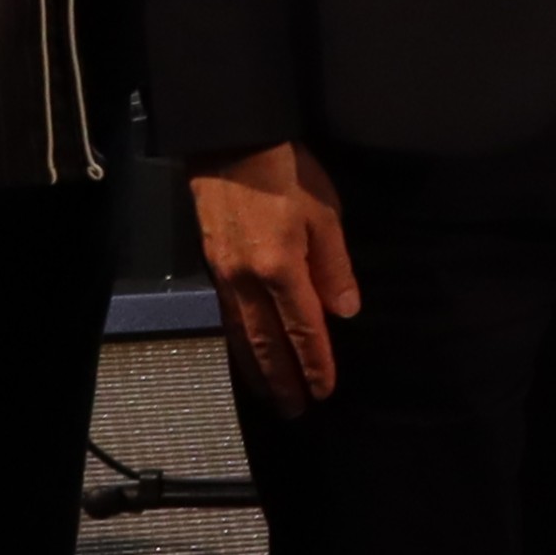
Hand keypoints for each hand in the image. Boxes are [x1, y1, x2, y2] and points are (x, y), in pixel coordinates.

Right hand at [191, 143, 359, 417]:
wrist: (229, 143)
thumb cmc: (286, 171)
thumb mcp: (325, 212)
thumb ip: (334, 265)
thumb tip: (343, 312)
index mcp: (279, 269)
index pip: (302, 329)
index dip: (314, 363)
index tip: (324, 391)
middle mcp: (246, 281)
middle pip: (266, 343)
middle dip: (283, 380)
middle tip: (295, 412)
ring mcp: (224, 276)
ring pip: (241, 336)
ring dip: (258, 370)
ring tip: (270, 396)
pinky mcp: (212, 266)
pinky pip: (227, 318)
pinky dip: (239, 345)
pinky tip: (247, 354)